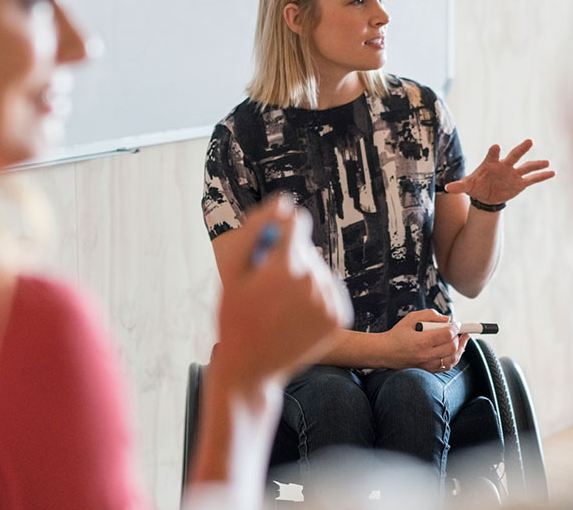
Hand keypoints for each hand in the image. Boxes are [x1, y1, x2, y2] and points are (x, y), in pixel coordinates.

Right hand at [213, 194, 352, 390]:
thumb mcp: (232, 272)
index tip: (266, 250)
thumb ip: (255, 230)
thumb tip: (283, 203)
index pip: (295, 223)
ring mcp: (329, 301)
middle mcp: (313, 282)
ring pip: (318, 270)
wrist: (252, 368)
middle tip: (264, 291)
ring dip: (301, 279)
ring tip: (279, 305)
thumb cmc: (235, 316)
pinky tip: (295, 315)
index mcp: (284, 267)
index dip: (278, 232)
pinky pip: (329, 290)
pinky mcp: (340, 317)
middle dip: (287, 260)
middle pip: (306, 248)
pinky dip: (314, 297)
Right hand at [383, 309, 468, 372]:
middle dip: (458, 337)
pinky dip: (454, 358)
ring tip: (462, 340)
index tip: (457, 324)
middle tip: (458, 331)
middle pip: (452, 347)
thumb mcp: (411, 318)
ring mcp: (427, 365)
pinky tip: (455, 351)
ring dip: (460, 349)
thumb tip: (447, 319)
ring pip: (452, 359)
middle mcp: (426, 355)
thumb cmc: (397, 334)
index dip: (455, 328)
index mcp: (421, 341)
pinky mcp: (427, 370)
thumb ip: (430, 315)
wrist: (384, 352)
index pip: (447, 335)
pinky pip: (447, 366)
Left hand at [444, 139, 554, 204]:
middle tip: (529, 141)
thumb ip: (459, 186)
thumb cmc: (476, 186)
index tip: (496, 147)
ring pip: (526, 166)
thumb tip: (447, 188)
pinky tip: (553, 172)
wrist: (485, 195)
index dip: (494, 151)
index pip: (492, 154)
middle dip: (521, 149)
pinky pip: (532, 179)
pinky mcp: (519, 183)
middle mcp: (504, 166)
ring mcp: (513, 174)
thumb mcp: (467, 186)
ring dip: (536, 164)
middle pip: (514, 155)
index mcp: (490, 163)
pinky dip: (542, 176)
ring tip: (547, 161)